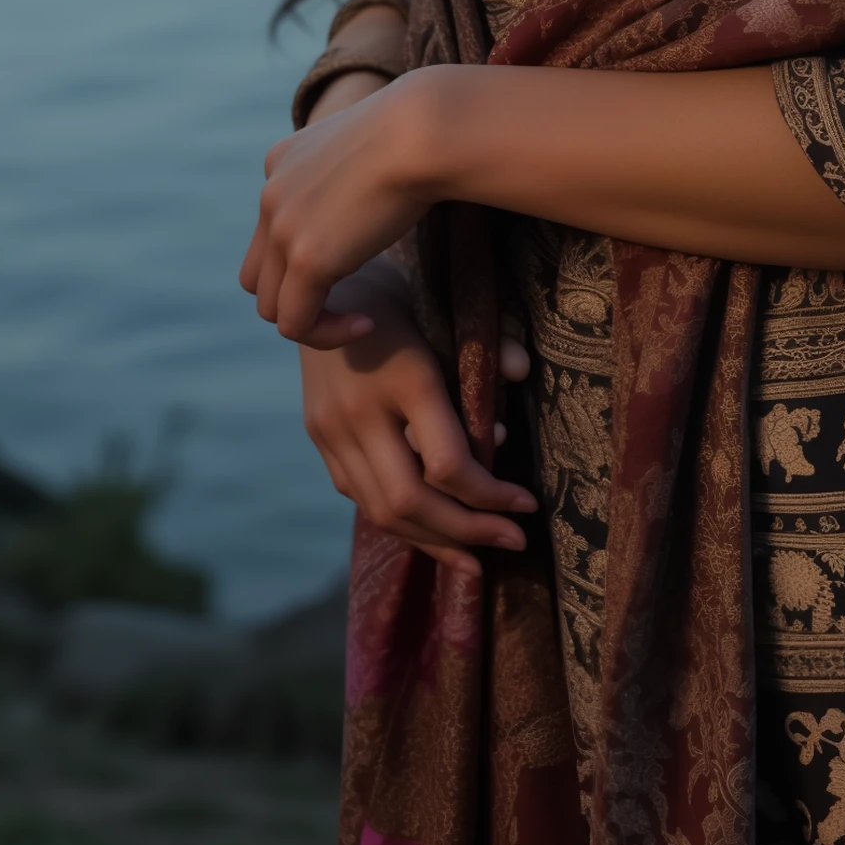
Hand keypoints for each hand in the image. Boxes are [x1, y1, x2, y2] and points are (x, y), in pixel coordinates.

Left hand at [243, 71, 441, 341]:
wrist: (425, 130)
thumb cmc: (422, 133)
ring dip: (312, 320)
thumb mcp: (372, 146)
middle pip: (260, 273)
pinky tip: (367, 323)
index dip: (304, 257)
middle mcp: (270, 195)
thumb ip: (356, 171)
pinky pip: (296, 324)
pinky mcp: (305, 259)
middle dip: (299, 294)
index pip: (271, 228)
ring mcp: (282, 229)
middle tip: (351, 296)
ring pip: (271, 305)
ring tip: (358, 317)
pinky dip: (327, 334)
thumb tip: (381, 183)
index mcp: (282, 163)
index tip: (357, 259)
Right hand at [299, 263, 536, 568]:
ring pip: (380, 511)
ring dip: (432, 541)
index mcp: (404, 378)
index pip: (448, 465)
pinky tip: (433, 532)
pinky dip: (400, 522)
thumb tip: (520, 374)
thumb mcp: (447, 307)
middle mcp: (361, 413)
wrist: (318, 285)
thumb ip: (486, 342)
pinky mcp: (320, 441)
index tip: (527, 504)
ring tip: (476, 559)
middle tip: (513, 543)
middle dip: (467, 533)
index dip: (491, 496)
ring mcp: (332, 432)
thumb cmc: (400, 293)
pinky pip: (360, 498)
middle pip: (411, 502)